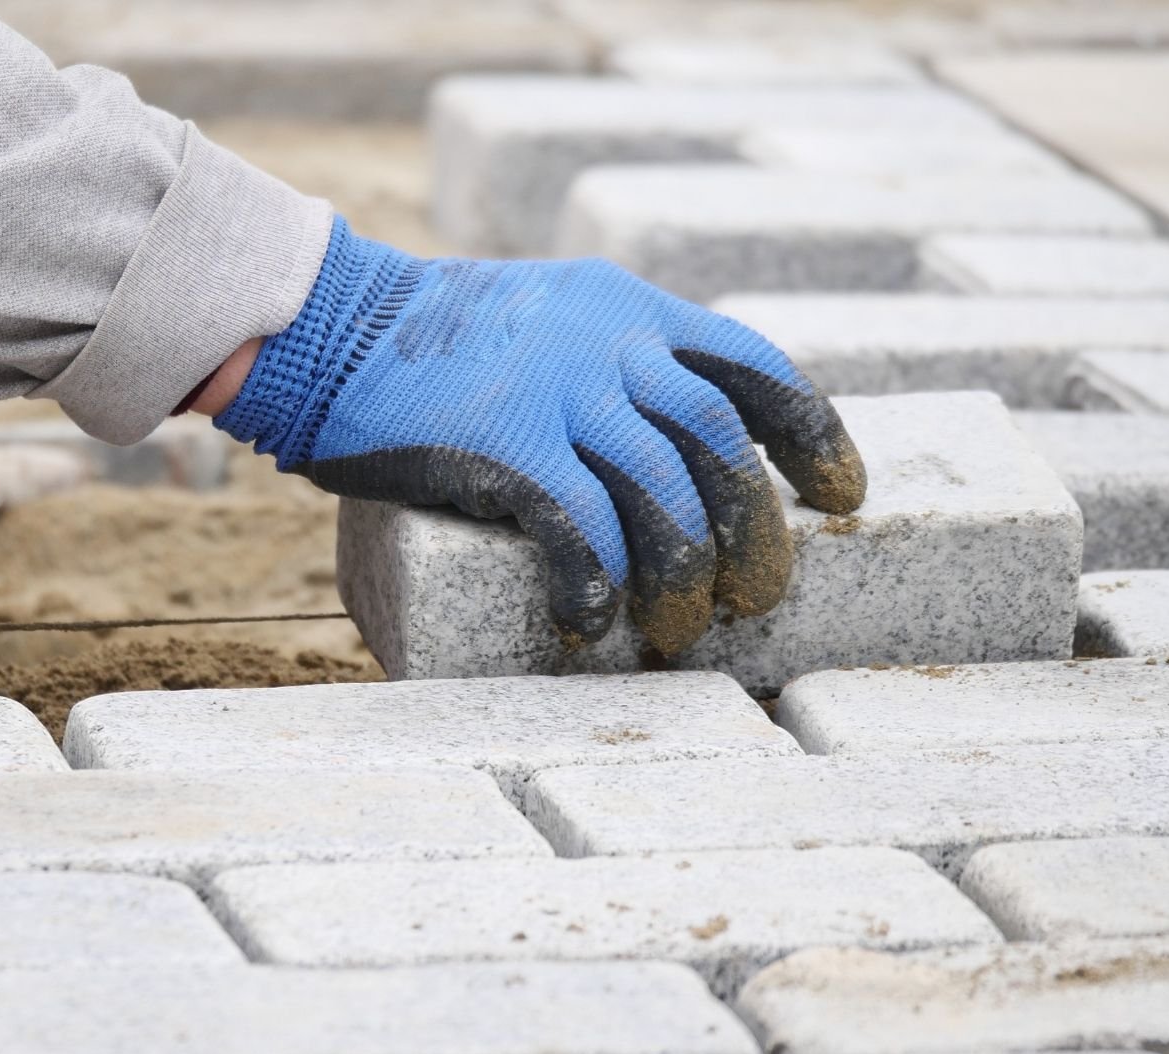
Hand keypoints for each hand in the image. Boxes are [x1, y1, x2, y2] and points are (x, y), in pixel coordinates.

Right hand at [212, 217, 865, 654]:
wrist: (327, 328)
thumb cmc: (427, 343)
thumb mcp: (543, 315)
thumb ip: (606, 359)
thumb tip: (667, 450)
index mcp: (627, 308)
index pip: (753, 368)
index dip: (811, 437)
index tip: (841, 498)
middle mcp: (607, 345)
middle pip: (719, 449)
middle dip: (756, 533)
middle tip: (758, 596)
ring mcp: (558, 394)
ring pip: (663, 500)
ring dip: (682, 579)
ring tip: (674, 630)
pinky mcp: (505, 449)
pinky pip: (580, 533)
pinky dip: (596, 588)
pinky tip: (589, 625)